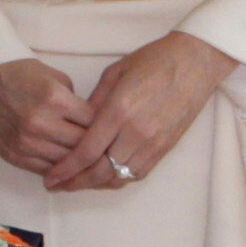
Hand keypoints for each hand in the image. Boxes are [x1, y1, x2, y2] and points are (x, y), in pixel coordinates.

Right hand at [0, 58, 96, 178]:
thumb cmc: (20, 73)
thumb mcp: (55, 77)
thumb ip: (75, 102)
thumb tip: (91, 123)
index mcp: (55, 99)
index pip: (94, 123)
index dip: (106, 126)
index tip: (111, 129)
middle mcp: (41, 124)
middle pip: (82, 146)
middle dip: (96, 147)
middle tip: (106, 148)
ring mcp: (26, 143)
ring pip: (66, 162)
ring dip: (78, 162)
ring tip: (90, 160)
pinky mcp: (14, 156)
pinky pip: (45, 170)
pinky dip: (58, 169)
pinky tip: (67, 165)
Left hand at [45, 31, 235, 192]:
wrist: (195, 62)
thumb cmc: (153, 61)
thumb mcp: (114, 73)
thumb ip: (94, 104)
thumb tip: (76, 126)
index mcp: (120, 110)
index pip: (87, 151)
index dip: (66, 169)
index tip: (50, 177)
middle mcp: (137, 132)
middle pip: (100, 171)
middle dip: (75, 182)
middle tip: (57, 185)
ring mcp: (154, 143)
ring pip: (119, 177)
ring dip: (95, 184)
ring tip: (76, 183)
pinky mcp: (166, 148)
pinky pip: (138, 173)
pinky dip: (118, 179)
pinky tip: (103, 176)